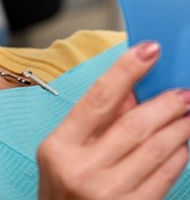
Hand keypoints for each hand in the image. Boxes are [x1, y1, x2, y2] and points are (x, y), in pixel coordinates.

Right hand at [38, 41, 189, 199]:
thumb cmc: (62, 189)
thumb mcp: (64, 151)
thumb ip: (95, 119)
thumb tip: (130, 89)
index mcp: (59, 147)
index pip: (97, 99)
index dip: (125, 70)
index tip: (149, 50)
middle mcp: (81, 170)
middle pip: (134, 125)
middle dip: (165, 104)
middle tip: (184, 92)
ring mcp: (107, 194)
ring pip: (156, 150)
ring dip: (179, 128)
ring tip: (188, 114)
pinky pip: (165, 177)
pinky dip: (179, 156)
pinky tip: (182, 143)